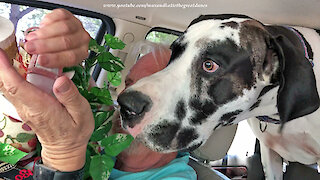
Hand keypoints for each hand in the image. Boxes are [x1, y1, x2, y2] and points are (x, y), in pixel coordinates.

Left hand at [0, 50, 93, 170]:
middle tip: (1, 44)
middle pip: (5, 84)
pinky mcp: (25, 106)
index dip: (5, 69)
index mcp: (41, 107)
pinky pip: (11, 89)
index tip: (0, 52)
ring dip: (2, 68)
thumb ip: (71, 97)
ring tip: (5, 50)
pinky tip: (11, 64)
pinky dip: (7, 74)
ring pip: (5, 86)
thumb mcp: (81, 114)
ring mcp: (24, 107)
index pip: (17, 87)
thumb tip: (61, 80)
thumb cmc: (75, 131)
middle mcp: (28, 107)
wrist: (66, 148)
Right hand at [24, 8, 90, 67]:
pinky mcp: (69, 15)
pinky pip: (60, 15)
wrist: (62, 34)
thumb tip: (36, 63)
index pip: (71, 57)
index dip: (55, 59)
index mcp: (81, 53)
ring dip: (44, 33)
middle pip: (66, 42)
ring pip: (63, 28)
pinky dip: (48, 20)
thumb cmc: (59, 49)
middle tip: (30, 47)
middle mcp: (82, 39)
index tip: (40, 60)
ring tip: (31, 38)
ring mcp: (77, 25)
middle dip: (45, 45)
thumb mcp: (57, 59)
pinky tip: (41, 26)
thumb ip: (49, 61)